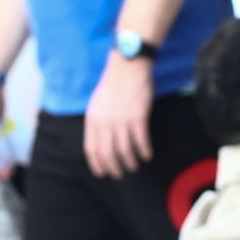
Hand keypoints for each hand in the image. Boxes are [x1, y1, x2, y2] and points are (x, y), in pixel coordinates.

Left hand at [83, 55, 153, 179]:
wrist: (128, 65)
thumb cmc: (114, 84)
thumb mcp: (97, 103)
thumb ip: (97, 122)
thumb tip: (99, 142)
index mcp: (93, 119)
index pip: (92, 149)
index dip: (97, 164)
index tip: (103, 173)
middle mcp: (105, 122)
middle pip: (108, 154)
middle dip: (114, 168)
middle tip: (121, 174)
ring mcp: (121, 120)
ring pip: (125, 151)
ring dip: (131, 162)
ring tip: (135, 166)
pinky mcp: (138, 117)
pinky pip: (141, 141)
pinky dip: (144, 151)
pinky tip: (147, 155)